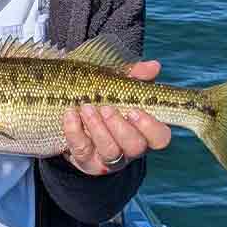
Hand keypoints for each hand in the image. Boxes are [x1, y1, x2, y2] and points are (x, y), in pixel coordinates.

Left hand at [62, 60, 171, 175]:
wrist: (66, 113)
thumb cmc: (102, 98)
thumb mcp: (118, 84)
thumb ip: (135, 76)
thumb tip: (153, 66)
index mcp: (143, 131)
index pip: (160, 137)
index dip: (150, 127)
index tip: (134, 110)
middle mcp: (128, 149)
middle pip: (135, 146)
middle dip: (120, 127)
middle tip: (106, 108)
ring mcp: (107, 158)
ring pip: (110, 152)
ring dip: (98, 129)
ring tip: (86, 108)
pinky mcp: (84, 160)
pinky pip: (81, 150)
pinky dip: (74, 130)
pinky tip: (70, 114)